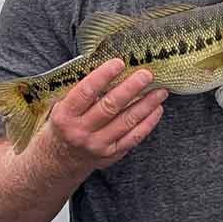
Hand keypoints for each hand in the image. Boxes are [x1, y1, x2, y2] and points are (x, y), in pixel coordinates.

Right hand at [44, 59, 166, 167]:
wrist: (61, 158)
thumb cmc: (66, 123)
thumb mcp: (63, 106)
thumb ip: (82, 90)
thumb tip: (111, 67)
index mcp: (65, 115)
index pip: (85, 92)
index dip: (102, 76)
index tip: (118, 63)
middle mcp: (80, 131)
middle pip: (110, 107)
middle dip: (130, 88)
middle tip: (146, 74)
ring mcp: (97, 144)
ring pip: (126, 122)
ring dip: (146, 104)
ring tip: (161, 91)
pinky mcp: (112, 153)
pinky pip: (134, 136)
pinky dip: (148, 122)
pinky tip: (157, 109)